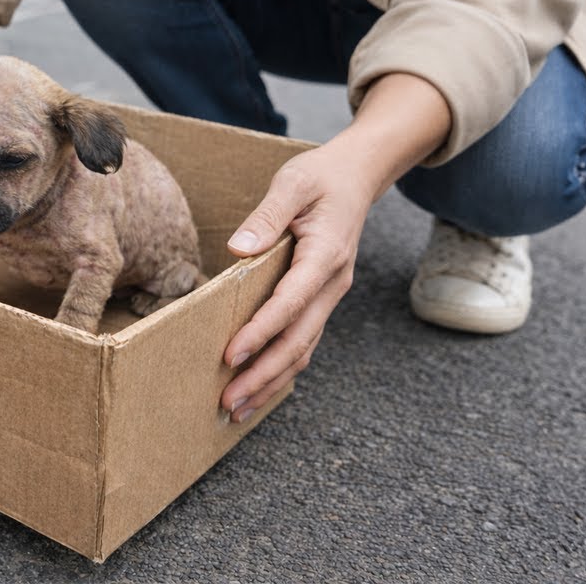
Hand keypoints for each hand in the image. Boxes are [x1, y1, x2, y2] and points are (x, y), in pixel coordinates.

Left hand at [217, 72, 452, 422]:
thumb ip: (266, 216)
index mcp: (324, 256)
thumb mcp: (292, 183)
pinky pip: (303, 341)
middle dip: (262, 375)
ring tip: (236, 409)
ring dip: (271, 381)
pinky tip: (259, 388)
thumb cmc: (321, 177)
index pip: (289, 303)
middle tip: (227, 402)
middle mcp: (331, 284)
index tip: (230, 355)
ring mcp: (330, 296)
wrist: (358, 177)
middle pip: (297, 341)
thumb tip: (238, 250)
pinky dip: (281, 368)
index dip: (260, 332)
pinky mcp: (322, 300)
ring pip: (302, 350)